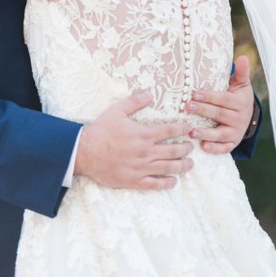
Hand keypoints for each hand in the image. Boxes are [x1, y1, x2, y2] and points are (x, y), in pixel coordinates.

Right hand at [75, 91, 193, 189]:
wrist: (84, 152)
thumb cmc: (100, 131)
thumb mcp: (116, 111)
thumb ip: (134, 101)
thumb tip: (150, 93)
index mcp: (143, 134)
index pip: (170, 131)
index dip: (183, 128)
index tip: (189, 128)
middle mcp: (146, 152)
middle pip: (174, 151)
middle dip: (186, 148)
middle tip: (190, 146)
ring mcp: (142, 168)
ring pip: (170, 168)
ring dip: (183, 166)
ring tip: (190, 164)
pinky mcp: (135, 180)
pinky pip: (156, 183)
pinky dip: (168, 182)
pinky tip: (173, 180)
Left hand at [187, 54, 256, 153]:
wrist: (247, 115)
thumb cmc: (237, 96)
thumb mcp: (241, 84)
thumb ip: (241, 73)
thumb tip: (243, 57)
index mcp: (239, 102)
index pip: (223, 99)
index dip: (209, 97)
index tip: (194, 94)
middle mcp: (239, 118)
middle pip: (219, 115)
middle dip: (203, 111)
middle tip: (187, 107)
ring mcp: (236, 132)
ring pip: (221, 133)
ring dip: (206, 133)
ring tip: (192, 131)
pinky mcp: (232, 142)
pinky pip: (224, 147)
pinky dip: (215, 148)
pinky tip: (203, 146)